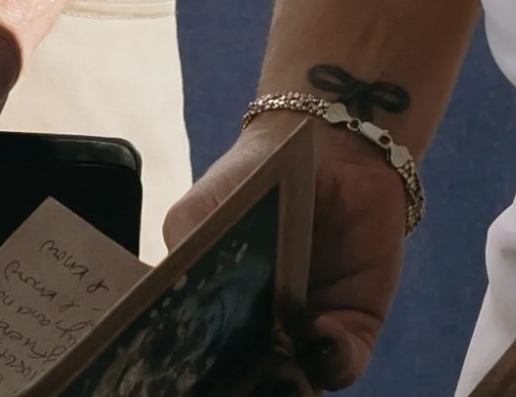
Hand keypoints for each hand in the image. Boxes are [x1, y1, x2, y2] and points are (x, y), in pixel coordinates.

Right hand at [167, 114, 408, 390]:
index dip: (198, 375)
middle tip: (238, 380)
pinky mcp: (353, 329)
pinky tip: (317, 332)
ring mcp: (306, 336)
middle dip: (245, 386)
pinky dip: (331, 360)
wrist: (325, 144)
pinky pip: (342, 365)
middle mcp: (262, 336)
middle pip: (250, 383)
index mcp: (220, 315)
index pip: (206, 364)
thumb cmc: (253, 176)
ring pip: (296, 387)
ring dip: (287, 388)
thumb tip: (161, 298)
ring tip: (277, 373)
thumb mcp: (203, 209)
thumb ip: (185, 249)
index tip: (189, 376)